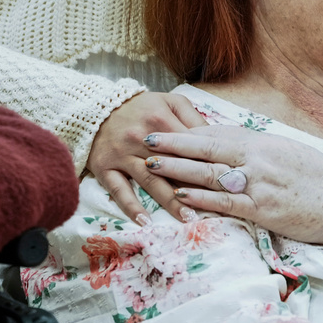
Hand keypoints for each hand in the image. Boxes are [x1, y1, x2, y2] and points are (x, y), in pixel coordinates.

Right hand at [86, 92, 205, 223]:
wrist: (96, 107)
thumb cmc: (141, 107)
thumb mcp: (171, 102)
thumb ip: (194, 119)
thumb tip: (217, 139)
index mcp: (161, 121)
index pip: (190, 147)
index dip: (208, 164)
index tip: (226, 181)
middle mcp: (141, 139)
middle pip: (173, 167)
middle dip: (194, 188)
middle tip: (215, 207)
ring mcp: (122, 155)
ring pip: (150, 181)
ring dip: (169, 201)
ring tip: (188, 218)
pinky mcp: (105, 167)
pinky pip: (118, 190)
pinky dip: (131, 206)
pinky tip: (145, 220)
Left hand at [142, 125, 322, 240]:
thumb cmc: (318, 178)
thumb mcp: (288, 151)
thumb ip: (258, 147)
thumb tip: (230, 138)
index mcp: (264, 144)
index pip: (217, 134)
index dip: (187, 132)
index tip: (164, 129)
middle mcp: (258, 161)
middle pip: (207, 150)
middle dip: (174, 145)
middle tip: (146, 140)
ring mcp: (260, 186)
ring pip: (210, 175)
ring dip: (179, 170)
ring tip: (153, 166)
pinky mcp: (263, 211)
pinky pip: (226, 204)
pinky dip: (201, 200)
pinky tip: (180, 198)